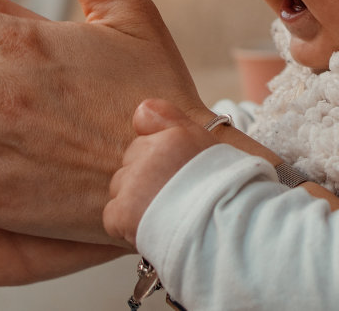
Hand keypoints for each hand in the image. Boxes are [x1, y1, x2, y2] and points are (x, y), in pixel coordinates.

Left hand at [103, 99, 219, 247]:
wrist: (226, 230)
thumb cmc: (224, 189)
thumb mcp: (207, 142)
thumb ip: (172, 120)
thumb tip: (140, 108)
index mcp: (173, 134)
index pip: (143, 135)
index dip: (156, 156)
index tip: (170, 171)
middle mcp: (149, 153)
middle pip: (129, 162)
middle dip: (143, 178)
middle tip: (169, 195)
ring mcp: (133, 183)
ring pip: (120, 187)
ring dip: (134, 200)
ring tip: (162, 212)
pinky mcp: (121, 212)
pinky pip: (112, 215)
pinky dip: (126, 224)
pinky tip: (150, 226)